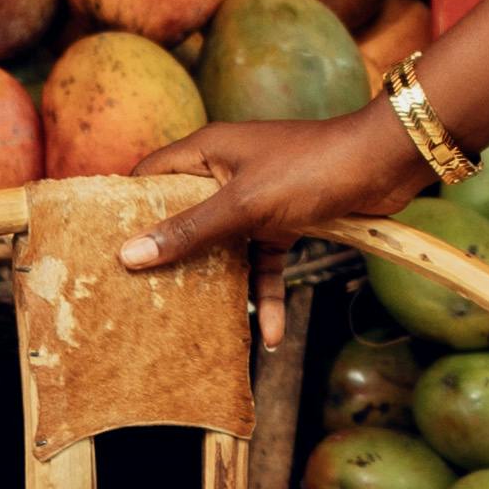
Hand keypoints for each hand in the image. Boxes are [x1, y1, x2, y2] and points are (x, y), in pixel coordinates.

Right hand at [120, 103, 424, 319]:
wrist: (386, 164)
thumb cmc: (312, 168)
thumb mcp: (245, 204)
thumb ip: (190, 230)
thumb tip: (130, 254)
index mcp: (207, 152)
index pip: (150, 176)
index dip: (125, 206)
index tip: (101, 245)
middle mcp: (227, 172)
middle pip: (184, 216)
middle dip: (168, 255)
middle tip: (138, 295)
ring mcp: (258, 199)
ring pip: (225, 247)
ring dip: (219, 284)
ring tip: (195, 323)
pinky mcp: (287, 221)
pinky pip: (265, 262)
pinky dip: (266, 294)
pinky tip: (268, 336)